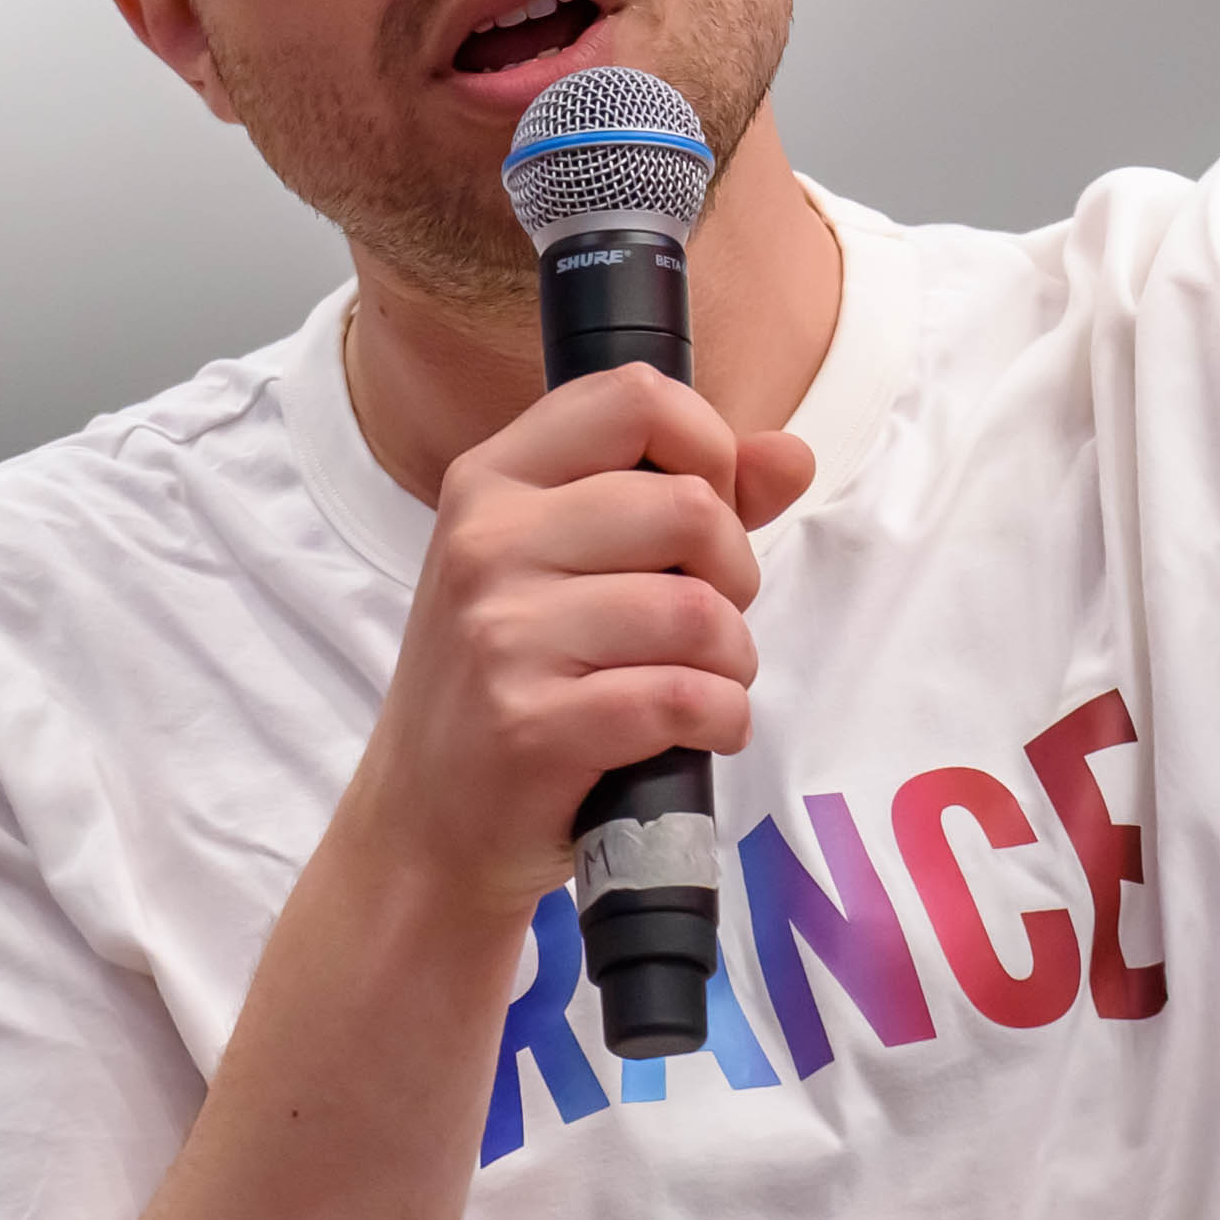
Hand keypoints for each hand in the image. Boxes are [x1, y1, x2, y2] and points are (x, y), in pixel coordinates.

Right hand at [341, 366, 819, 914]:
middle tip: (707, 620)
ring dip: (733, 659)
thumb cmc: (512, 678)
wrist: (426, 822)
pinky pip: (684, 696)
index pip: (634, 397)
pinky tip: (698, 729)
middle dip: (734, 571)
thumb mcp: (567, 564)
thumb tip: (793, 455)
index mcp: (494, 480)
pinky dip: (722, 718)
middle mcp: (487, 542)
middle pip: (688, 506)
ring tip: (702, 680)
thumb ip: (687, 495)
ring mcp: (502, 635)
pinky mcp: (531, 725)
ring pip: (698, 610)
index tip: (708, 512)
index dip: (708, 448)